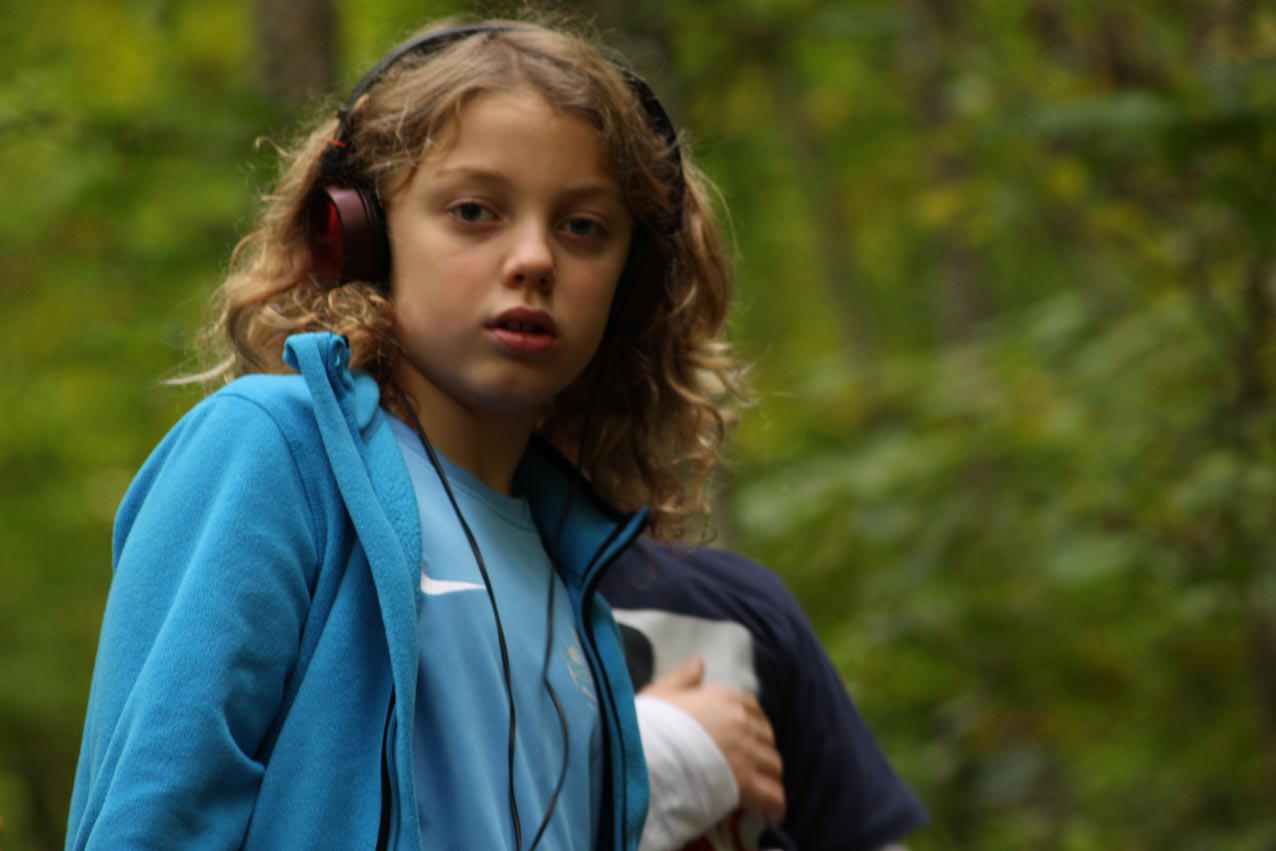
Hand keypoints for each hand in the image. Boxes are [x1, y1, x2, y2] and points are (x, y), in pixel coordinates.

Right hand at [641, 655, 785, 825]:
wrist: (642, 755)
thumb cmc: (646, 724)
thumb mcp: (660, 693)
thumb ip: (683, 678)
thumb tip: (698, 661)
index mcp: (723, 698)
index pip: (752, 708)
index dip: (751, 724)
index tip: (745, 737)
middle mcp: (740, 723)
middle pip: (766, 738)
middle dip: (761, 752)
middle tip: (751, 766)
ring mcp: (745, 753)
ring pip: (773, 766)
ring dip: (768, 777)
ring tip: (760, 789)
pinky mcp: (745, 784)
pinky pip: (773, 796)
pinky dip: (775, 806)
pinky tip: (769, 814)